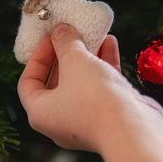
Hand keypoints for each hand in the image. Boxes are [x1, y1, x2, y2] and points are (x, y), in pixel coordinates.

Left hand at [18, 24, 162, 153]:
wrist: (134, 130)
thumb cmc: (94, 98)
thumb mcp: (75, 61)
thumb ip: (66, 42)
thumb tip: (61, 31)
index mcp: (40, 113)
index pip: (28, 82)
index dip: (37, 55)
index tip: (51, 37)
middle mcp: (59, 121)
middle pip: (56, 81)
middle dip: (66, 53)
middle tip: (72, 33)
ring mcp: (85, 121)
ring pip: (81, 83)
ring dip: (87, 57)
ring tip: (94, 34)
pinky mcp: (108, 117)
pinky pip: (101, 88)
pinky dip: (104, 65)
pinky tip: (110, 43)